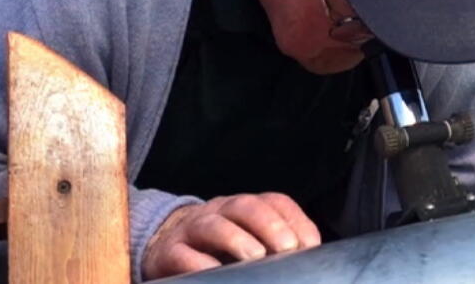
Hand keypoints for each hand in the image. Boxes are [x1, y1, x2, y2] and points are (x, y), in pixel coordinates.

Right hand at [141, 192, 321, 279]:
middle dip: (269, 225)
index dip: (295, 220)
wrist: (164, 247)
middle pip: (245, 207)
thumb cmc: (219, 249)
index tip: (310, 245)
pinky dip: (199, 263)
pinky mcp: (169, 252)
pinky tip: (214, 273)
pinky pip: (182, 254)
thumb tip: (310, 263)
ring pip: (213, 224)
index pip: (274, 202)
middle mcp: (219, 211)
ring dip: (236, 239)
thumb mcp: (250, 241)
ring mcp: (191, 229)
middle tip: (287, 248)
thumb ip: (276, 247)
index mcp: (244, 208)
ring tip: (255, 256)